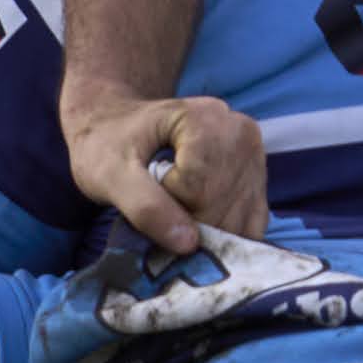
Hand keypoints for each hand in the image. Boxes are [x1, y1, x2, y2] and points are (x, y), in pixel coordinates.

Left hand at [69, 93, 265, 250]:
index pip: (199, 187)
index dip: (168, 205)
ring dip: (205, 233)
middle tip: (157, 205)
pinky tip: (196, 226)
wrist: (112, 130)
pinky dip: (225, 236)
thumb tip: (189, 245)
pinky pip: (252, 221)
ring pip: (243, 218)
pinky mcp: (256, 176)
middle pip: (224, 204)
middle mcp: (239, 131)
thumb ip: (144, 207)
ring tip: (174, 212)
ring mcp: (253, 153)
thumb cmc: (105, 147)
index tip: (145, 190)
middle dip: (187, 222)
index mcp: (205, 117)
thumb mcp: (109, 175)